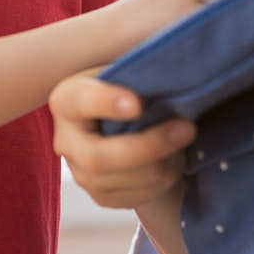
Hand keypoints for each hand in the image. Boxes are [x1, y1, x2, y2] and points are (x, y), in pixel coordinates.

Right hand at [51, 70, 193, 209]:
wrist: (128, 123)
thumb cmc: (130, 86)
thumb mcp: (128, 70)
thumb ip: (140, 68)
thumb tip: (170, 54)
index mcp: (67, 100)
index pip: (80, 101)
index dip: (106, 103)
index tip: (138, 104)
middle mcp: (66, 141)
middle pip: (98, 157)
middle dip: (148, 147)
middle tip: (187, 129)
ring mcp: (80, 173)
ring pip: (119, 182)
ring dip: (161, 165)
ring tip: (184, 140)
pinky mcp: (101, 196)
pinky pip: (132, 198)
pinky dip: (161, 181)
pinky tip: (174, 159)